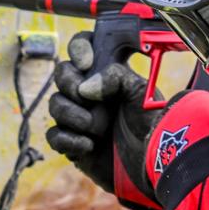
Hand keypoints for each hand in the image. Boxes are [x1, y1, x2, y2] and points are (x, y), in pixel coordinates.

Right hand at [45, 32, 162, 209]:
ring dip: (74, 115)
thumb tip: (84, 88)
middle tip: (89, 99)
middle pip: (61, 74)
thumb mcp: (140, 91)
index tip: (86, 63)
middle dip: (70, 85)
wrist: (154, 162)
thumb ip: (114, 77)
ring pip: (55, 105)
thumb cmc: (151, 123)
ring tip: (98, 128)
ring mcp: (78, 117)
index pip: (83, 47)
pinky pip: (54, 135)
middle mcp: (89, 92)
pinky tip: (89, 145)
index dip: (78, 49)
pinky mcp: (72, 143)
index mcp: (105, 73)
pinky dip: (69, 139)